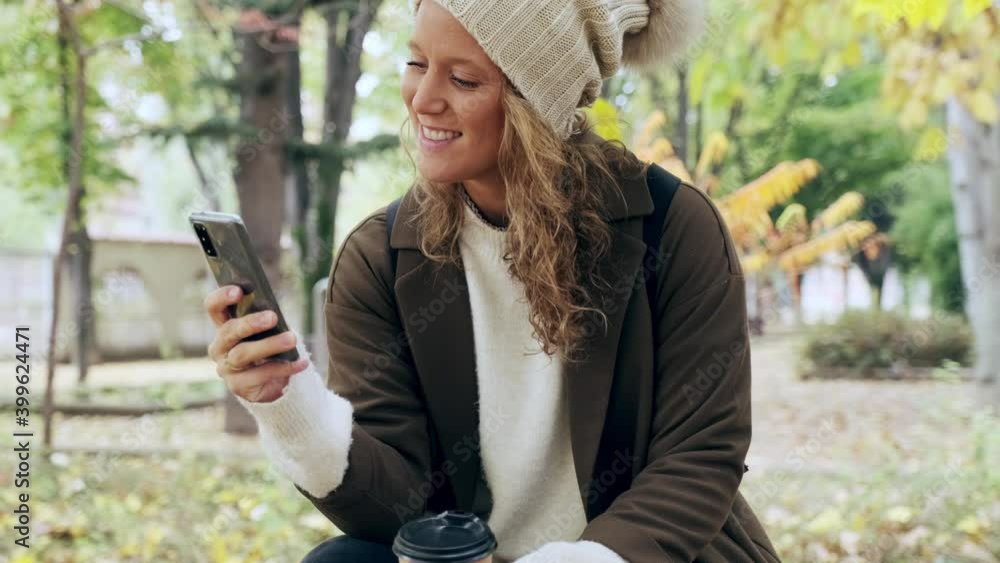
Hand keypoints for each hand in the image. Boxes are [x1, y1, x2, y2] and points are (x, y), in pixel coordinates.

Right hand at [204, 284, 310, 402]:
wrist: (272, 383)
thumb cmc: (268, 349)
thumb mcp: (267, 332)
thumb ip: (266, 320)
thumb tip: (275, 312)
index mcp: (224, 326)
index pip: (214, 308)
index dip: (222, 297)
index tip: (239, 291)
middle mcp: (220, 347)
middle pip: (229, 331)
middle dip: (250, 323)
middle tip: (272, 317)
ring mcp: (226, 368)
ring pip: (243, 354)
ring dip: (269, 345)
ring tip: (292, 339)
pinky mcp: (238, 386)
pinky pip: (260, 375)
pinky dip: (284, 367)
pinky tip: (301, 362)